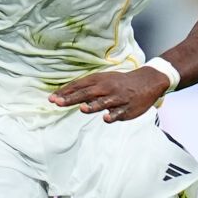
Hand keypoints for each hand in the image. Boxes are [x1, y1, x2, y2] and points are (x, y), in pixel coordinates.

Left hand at [50, 67, 170, 121]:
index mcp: (99, 80)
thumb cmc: (119, 82)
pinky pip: (119, 113)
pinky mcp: (127, 109)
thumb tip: (65, 96)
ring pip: (103, 102)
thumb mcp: (103, 80)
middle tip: (57, 102)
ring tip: (83, 108)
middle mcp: (107, 88)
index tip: (51, 99)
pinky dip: (112, 115)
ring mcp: (117, 98)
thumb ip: (86, 88)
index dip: (65, 92)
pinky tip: (106, 118)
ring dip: (93, 105)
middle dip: (72, 98)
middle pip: (87, 93)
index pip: (79, 86)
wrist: (146, 82)